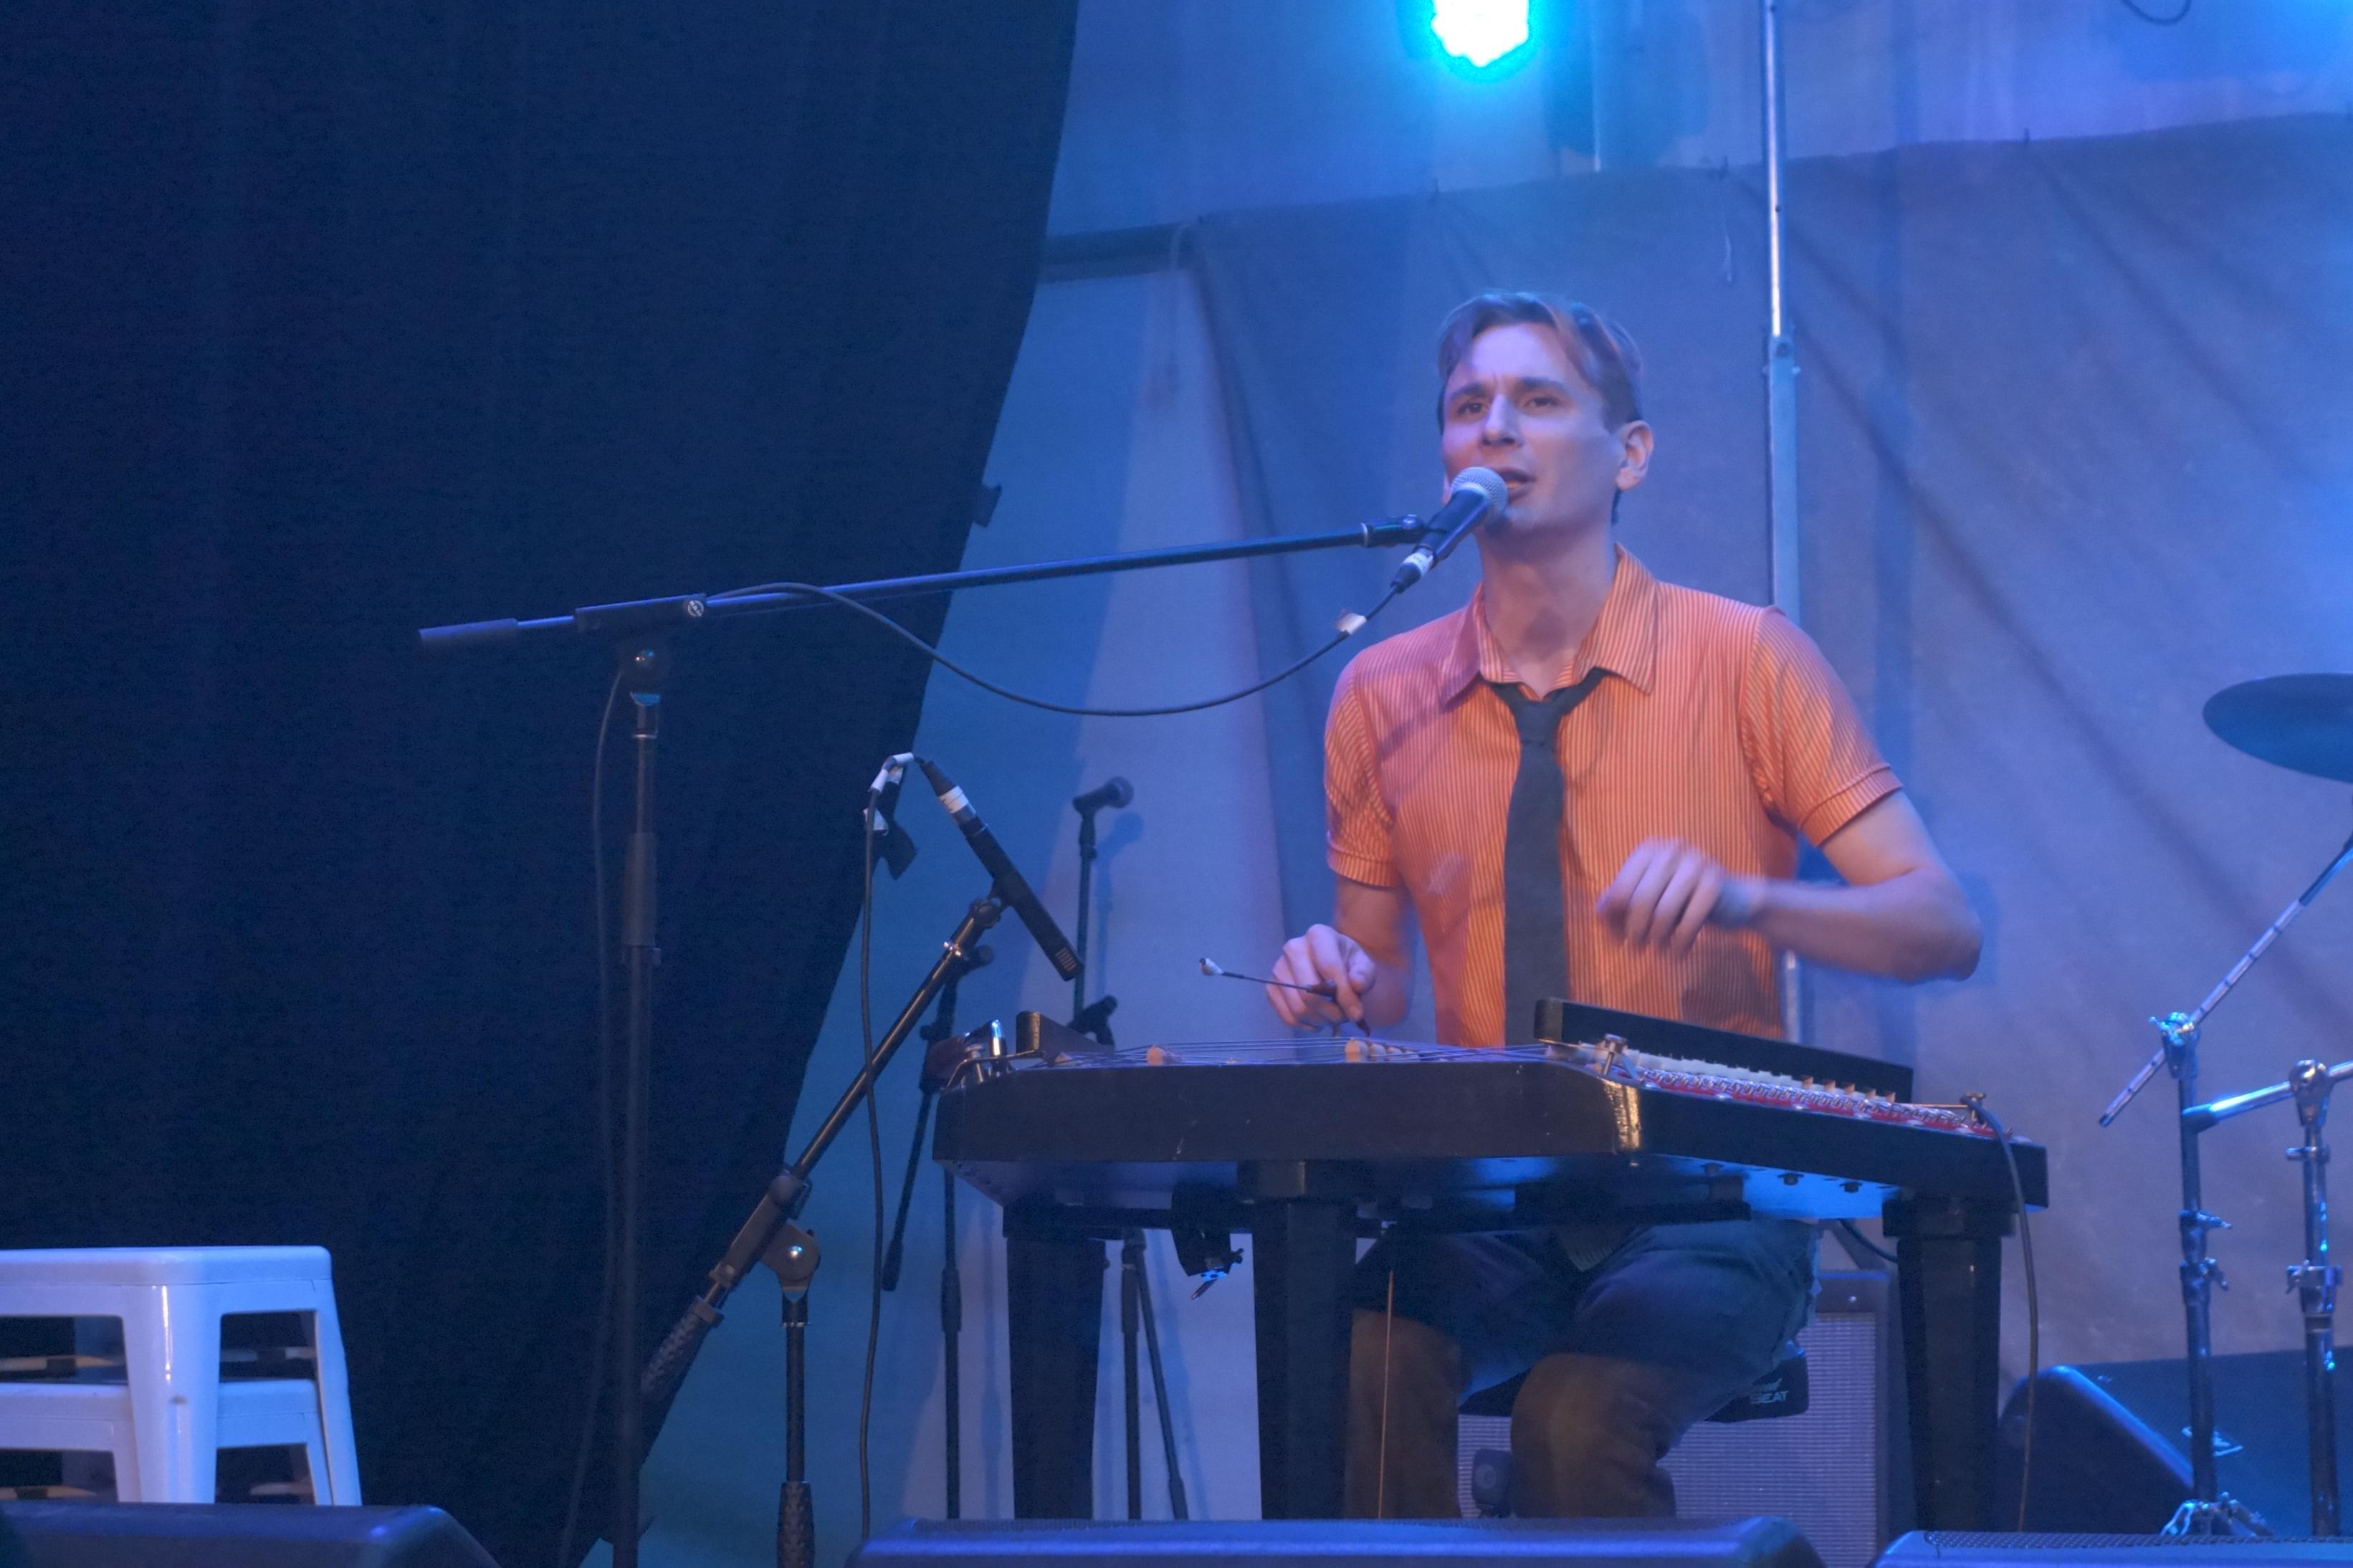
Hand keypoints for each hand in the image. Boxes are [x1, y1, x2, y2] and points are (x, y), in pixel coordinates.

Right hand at [1267, 924, 1376, 1028]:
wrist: (1330, 965)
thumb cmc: (1347, 963)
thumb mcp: (1363, 964)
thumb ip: (1364, 974)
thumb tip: (1356, 985)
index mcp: (1317, 935)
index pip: (1329, 967)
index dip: (1344, 994)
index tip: (1356, 1013)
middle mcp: (1292, 948)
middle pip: (1309, 991)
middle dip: (1331, 1012)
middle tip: (1344, 1017)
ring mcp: (1278, 968)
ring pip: (1299, 1008)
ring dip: (1321, 1020)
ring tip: (1333, 1018)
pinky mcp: (1271, 987)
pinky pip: (1288, 1016)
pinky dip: (1306, 1025)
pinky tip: (1318, 1020)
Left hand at [1596, 838, 1760, 952]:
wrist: (1733, 899)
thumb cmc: (1681, 899)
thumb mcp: (1649, 896)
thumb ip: (1620, 902)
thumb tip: (1598, 913)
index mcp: (1649, 849)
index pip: (1620, 890)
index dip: (1614, 920)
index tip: (1618, 941)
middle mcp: (1671, 849)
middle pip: (1640, 901)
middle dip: (1635, 932)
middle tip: (1636, 950)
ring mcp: (1696, 862)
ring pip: (1664, 912)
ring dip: (1657, 939)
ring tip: (1658, 951)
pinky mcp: (1715, 882)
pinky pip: (1690, 921)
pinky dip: (1681, 943)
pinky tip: (1678, 954)